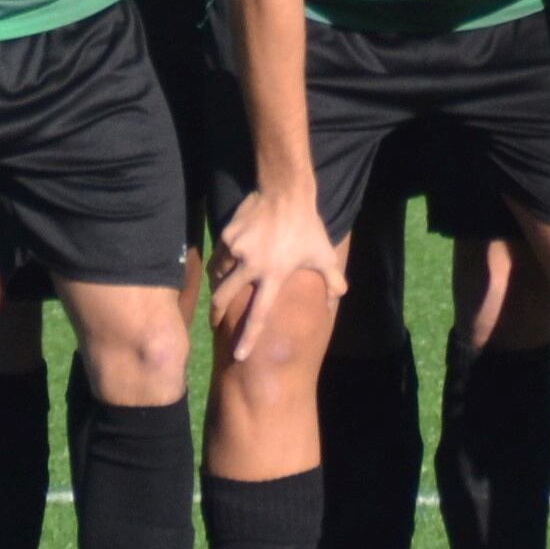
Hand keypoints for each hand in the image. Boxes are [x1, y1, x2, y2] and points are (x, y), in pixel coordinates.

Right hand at [207, 188, 343, 361]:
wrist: (285, 192)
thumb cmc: (307, 227)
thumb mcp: (323, 255)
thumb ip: (332, 282)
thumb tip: (334, 304)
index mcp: (274, 276)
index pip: (259, 315)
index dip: (248, 338)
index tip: (238, 356)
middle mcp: (251, 266)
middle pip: (223, 298)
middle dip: (216, 314)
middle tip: (214, 323)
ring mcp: (236, 250)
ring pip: (219, 275)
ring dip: (219, 285)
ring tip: (221, 290)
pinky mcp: (226, 236)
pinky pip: (219, 256)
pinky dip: (220, 264)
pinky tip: (226, 265)